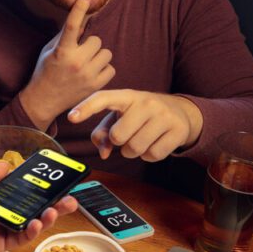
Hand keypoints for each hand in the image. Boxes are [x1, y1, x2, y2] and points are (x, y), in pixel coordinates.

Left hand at [0, 160, 76, 251]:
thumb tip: (8, 164)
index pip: (19, 188)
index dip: (37, 185)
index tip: (55, 179)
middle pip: (31, 206)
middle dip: (52, 202)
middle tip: (70, 198)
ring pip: (30, 222)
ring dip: (47, 216)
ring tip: (58, 208)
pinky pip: (19, 237)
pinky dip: (32, 231)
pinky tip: (39, 222)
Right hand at [19, 0, 114, 128]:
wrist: (44, 100)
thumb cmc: (45, 72)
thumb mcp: (50, 50)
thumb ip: (65, 35)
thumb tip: (82, 20)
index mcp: (62, 51)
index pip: (72, 25)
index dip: (79, 8)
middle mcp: (75, 62)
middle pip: (96, 40)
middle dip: (89, 45)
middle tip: (80, 53)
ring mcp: (87, 75)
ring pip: (106, 53)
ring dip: (98, 56)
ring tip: (87, 63)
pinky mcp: (95, 85)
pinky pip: (111, 68)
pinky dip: (103, 69)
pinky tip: (92, 73)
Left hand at [68, 89, 203, 161]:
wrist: (181, 112)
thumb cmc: (141, 116)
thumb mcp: (120, 118)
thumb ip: (103, 133)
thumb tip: (104, 153)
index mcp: (127, 96)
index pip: (103, 98)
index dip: (86, 108)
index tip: (71, 117)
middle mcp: (146, 102)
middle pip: (118, 136)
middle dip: (120, 142)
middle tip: (129, 134)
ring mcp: (164, 115)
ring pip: (135, 149)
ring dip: (133, 151)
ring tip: (141, 138)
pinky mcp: (178, 130)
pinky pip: (152, 155)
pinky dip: (150, 155)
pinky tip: (155, 142)